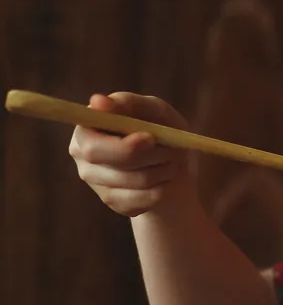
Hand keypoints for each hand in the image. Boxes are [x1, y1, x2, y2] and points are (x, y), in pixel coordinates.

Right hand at [69, 93, 194, 216]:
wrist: (176, 167)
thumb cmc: (161, 130)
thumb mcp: (154, 110)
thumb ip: (129, 103)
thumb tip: (98, 102)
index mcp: (87, 128)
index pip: (93, 144)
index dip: (123, 146)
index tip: (150, 138)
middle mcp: (83, 156)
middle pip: (115, 164)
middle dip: (152, 155)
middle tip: (172, 150)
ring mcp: (96, 183)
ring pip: (136, 181)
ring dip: (165, 169)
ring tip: (171, 161)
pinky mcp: (114, 202)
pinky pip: (145, 200)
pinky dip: (164, 188)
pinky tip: (164, 180)